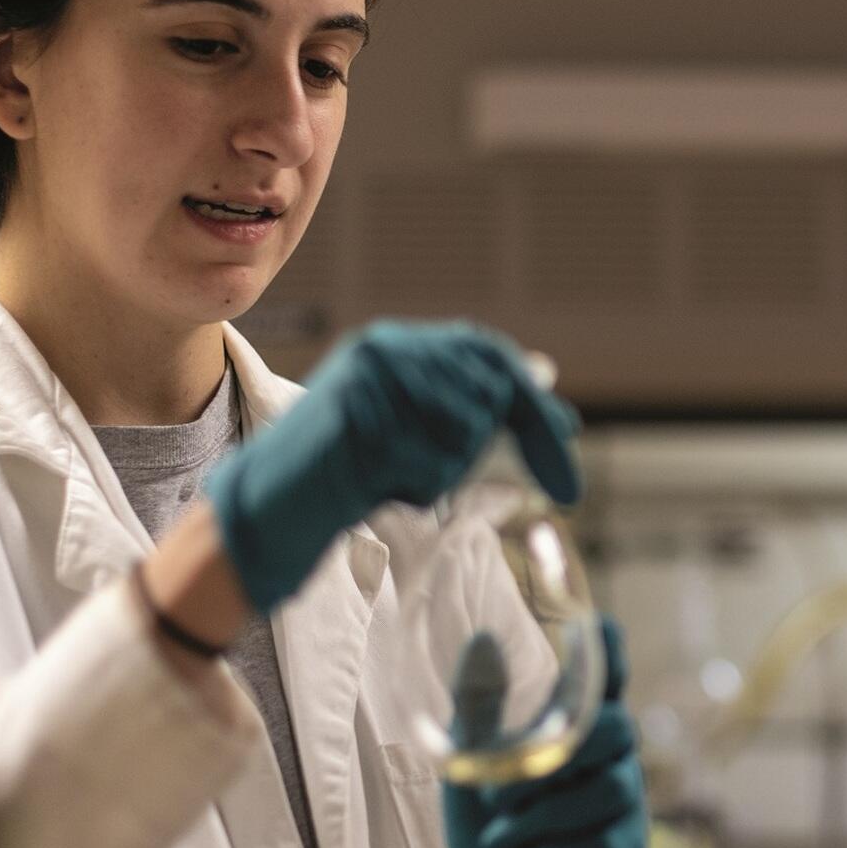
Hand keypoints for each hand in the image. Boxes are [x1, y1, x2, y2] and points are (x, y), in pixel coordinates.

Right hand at [203, 322, 578, 613]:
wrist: (276, 502)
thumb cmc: (354, 471)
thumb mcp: (426, 432)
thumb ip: (478, 400)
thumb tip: (543, 373)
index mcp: (406, 344)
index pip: (494, 360)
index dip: (537, 416)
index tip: (570, 476)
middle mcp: (388, 345)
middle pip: (491, 394)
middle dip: (487, 448)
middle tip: (441, 477)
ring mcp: (367, 372)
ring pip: (465, 430)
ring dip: (442, 472)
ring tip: (392, 475)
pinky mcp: (355, 408)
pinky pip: (427, 459)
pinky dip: (415, 486)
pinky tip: (377, 485)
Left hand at [442, 617, 648, 847]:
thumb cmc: (486, 826)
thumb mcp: (467, 764)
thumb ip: (477, 706)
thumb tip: (482, 638)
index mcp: (577, 730)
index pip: (606, 679)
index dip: (609, 652)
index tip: (600, 626)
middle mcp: (611, 762)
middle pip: (617, 729)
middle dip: (558, 754)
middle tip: (497, 793)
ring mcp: (625, 811)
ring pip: (607, 789)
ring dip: (540, 812)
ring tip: (497, 835)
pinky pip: (599, 843)